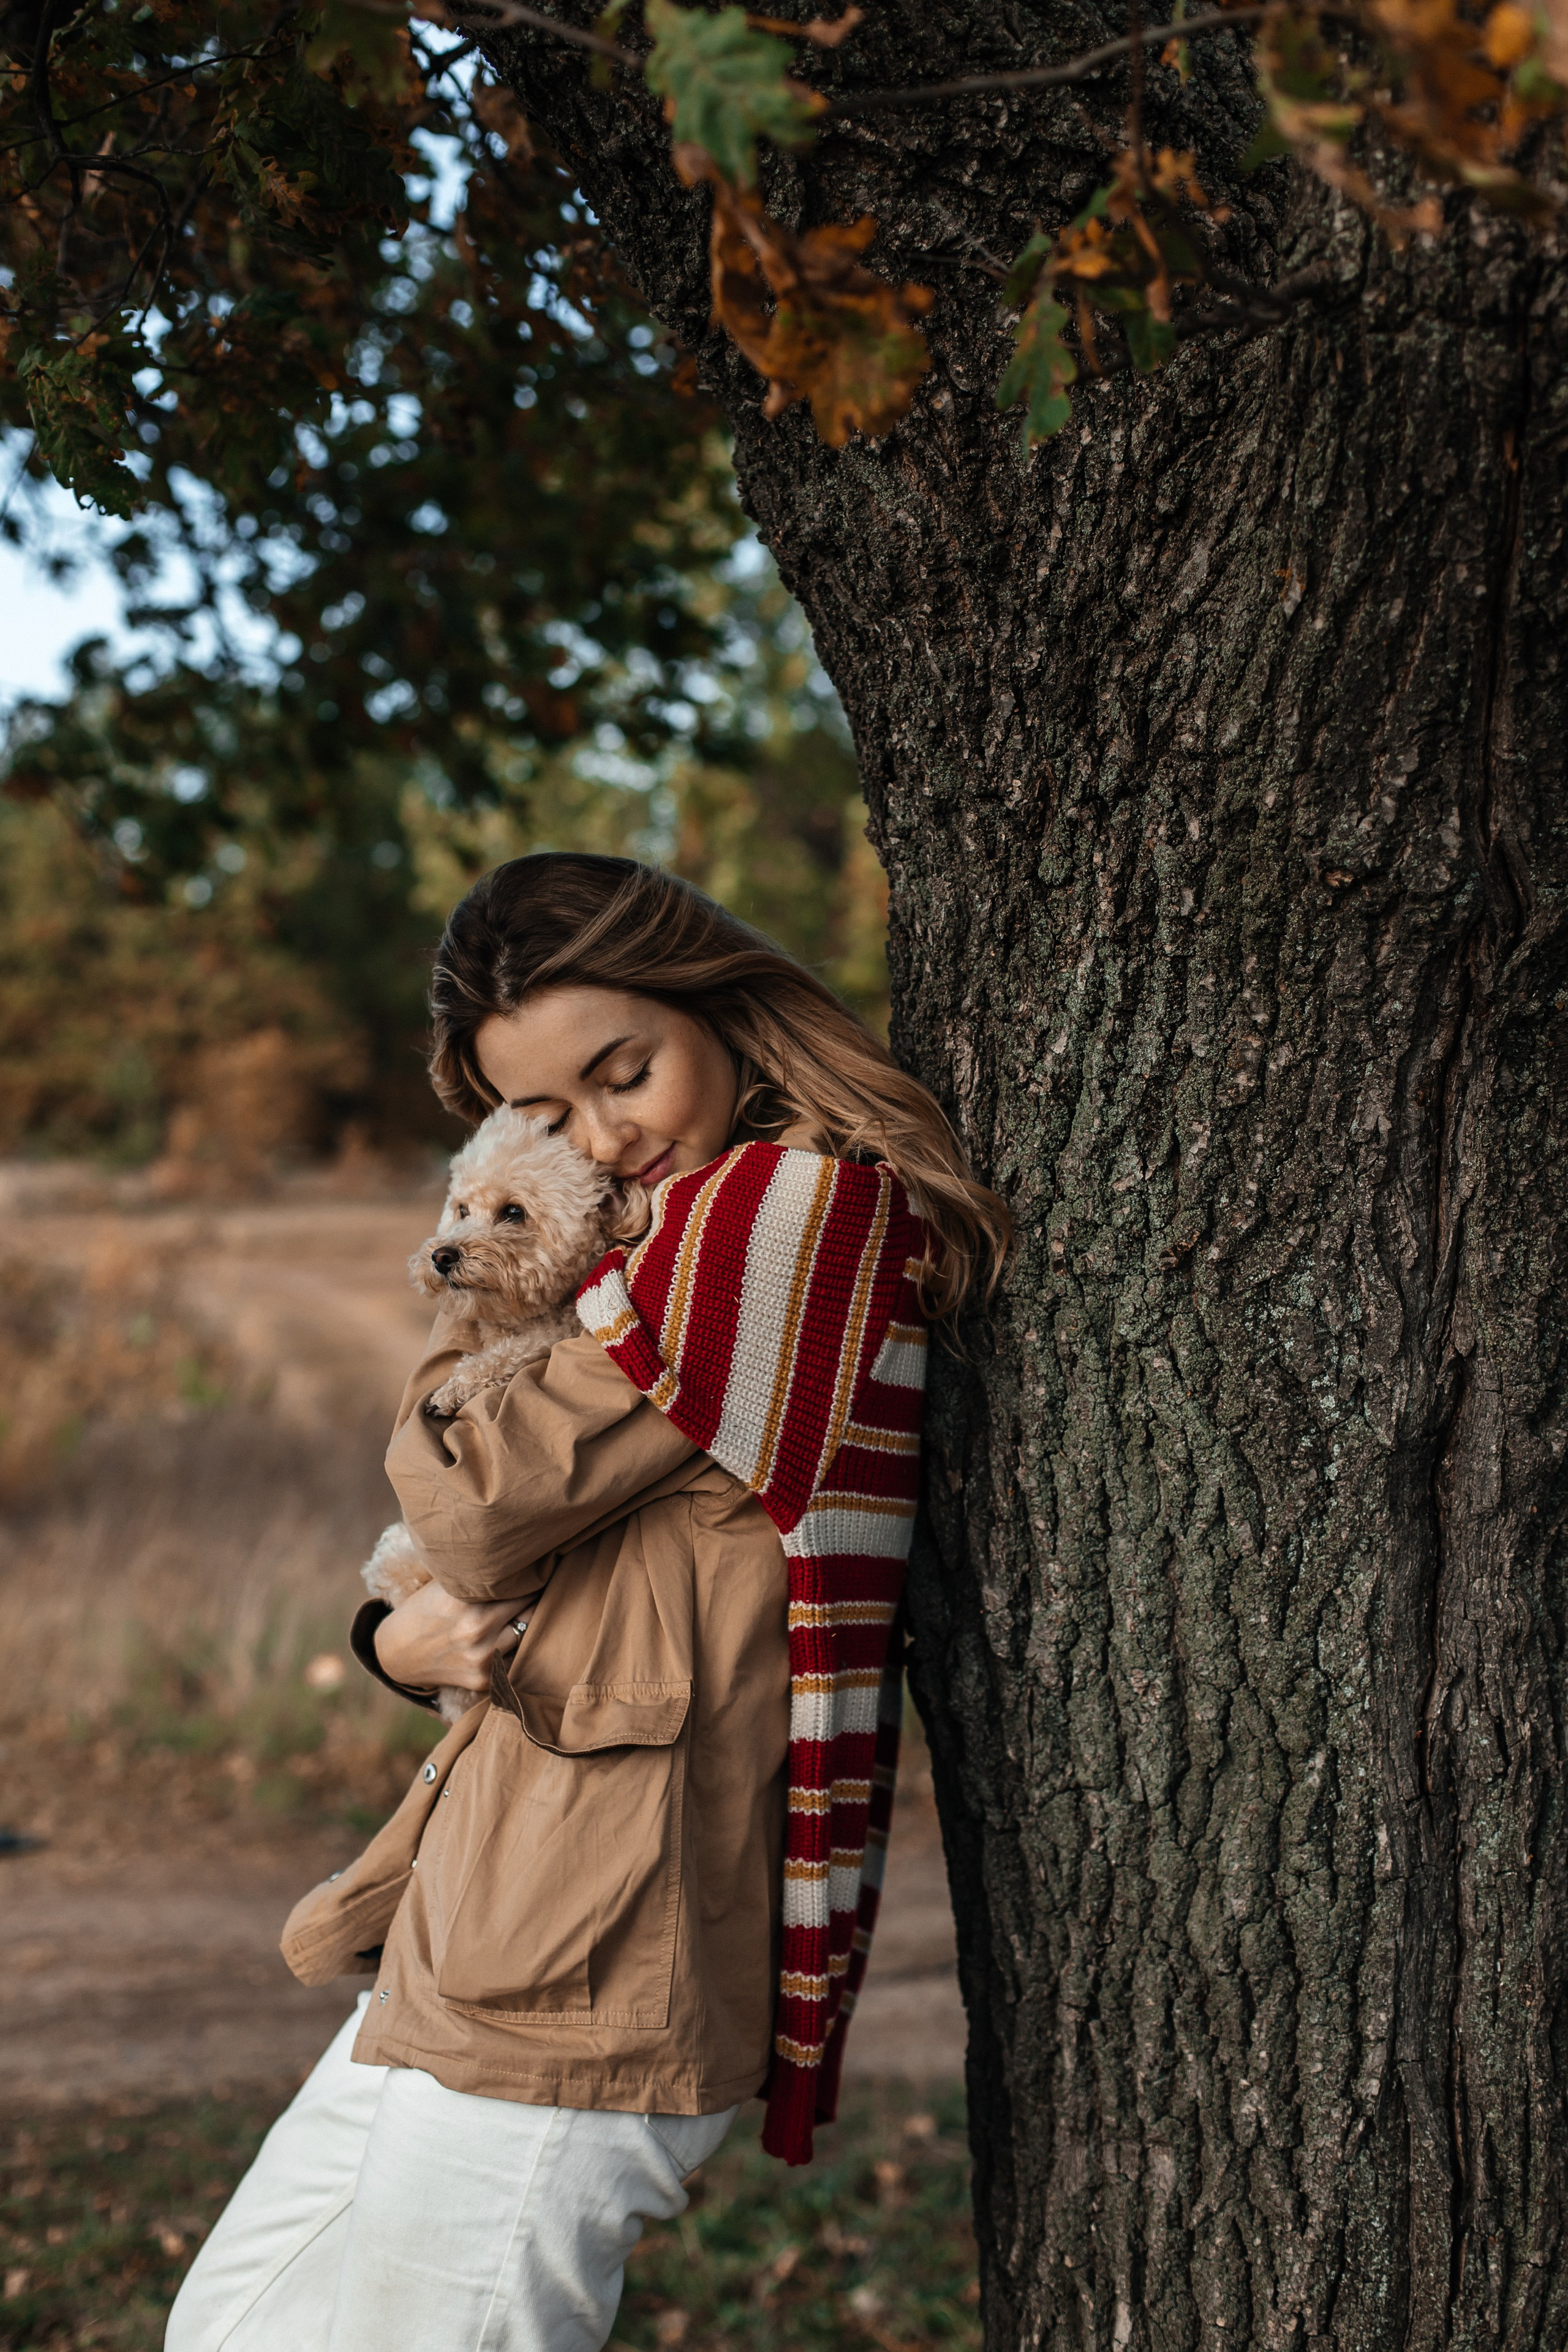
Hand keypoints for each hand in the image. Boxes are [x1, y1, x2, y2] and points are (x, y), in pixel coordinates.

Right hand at [373, 1579, 522, 1692]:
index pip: (519, 1584)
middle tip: (535, 1588)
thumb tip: (512, 1557)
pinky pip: (514, 1657)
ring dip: (526, 1621)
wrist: (396, 1654)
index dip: (527, 1576)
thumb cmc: (423, 1610)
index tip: (531, 1571)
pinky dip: (513, 1646)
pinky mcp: (484, 1680)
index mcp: (466, 1600)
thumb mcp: (444, 1583)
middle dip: (532, 1596)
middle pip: (529, 1607)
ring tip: (522, 1610)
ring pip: (527, 1633)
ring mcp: (482, 1658)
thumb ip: (477, 1575)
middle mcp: (477, 1629)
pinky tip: (506, 1636)